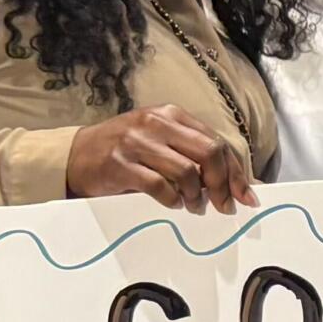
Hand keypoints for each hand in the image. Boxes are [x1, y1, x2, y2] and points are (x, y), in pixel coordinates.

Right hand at [66, 103, 254, 213]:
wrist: (76, 156)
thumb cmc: (125, 151)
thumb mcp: (161, 142)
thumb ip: (193, 154)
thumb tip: (234, 183)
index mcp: (171, 115)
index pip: (217, 142)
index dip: (236, 172)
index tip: (246, 197)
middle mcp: (156, 123)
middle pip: (209, 152)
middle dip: (222, 184)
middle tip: (222, 205)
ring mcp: (137, 142)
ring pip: (187, 171)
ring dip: (196, 195)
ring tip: (193, 206)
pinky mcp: (121, 164)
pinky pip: (160, 186)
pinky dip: (173, 200)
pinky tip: (173, 203)